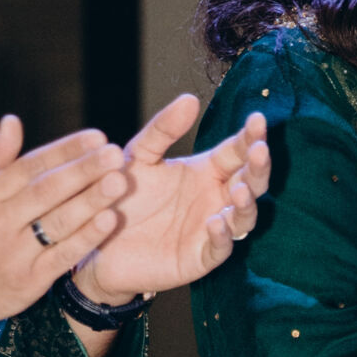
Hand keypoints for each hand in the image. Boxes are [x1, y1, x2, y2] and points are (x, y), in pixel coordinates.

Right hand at [0, 116, 125, 356]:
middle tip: (115, 153)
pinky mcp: (28, 281)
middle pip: (47, 191)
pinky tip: (110, 220)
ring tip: (120, 181)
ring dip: (91, 201)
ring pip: (58, 222)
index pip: (30, 166)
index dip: (64, 150)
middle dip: (84, 170)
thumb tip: (12, 121)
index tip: (96, 136)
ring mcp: (13, 254)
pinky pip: (62, 256)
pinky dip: (87, 238)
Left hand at [76, 97, 270, 308]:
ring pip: (244, 216)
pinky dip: (222, 236)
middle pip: (250, 181)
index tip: (257, 119)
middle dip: (258, 166)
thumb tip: (191, 99)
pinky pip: (219, 248)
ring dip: (246, 203)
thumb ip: (162, 130)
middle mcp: (215, 198)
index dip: (250, 137)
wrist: (96, 238)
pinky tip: (216, 222)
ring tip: (240, 190)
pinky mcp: (200, 257)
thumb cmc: (121, 195)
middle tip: (260, 150)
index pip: (237, 151)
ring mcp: (211, 228)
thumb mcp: (139, 156)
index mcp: (206, 170)